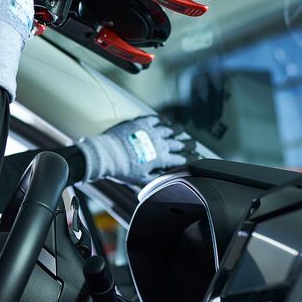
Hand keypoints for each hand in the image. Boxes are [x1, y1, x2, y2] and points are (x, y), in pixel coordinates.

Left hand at [77, 115, 196, 185]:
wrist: (106, 155)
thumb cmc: (121, 170)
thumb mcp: (139, 179)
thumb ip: (153, 179)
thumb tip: (164, 181)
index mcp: (160, 158)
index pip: (179, 159)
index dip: (188, 159)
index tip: (195, 158)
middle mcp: (159, 143)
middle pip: (177, 143)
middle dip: (187, 144)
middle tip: (193, 144)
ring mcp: (150, 131)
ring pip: (168, 129)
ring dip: (175, 130)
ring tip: (180, 129)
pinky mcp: (140, 123)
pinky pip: (154, 119)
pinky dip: (160, 120)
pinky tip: (162, 120)